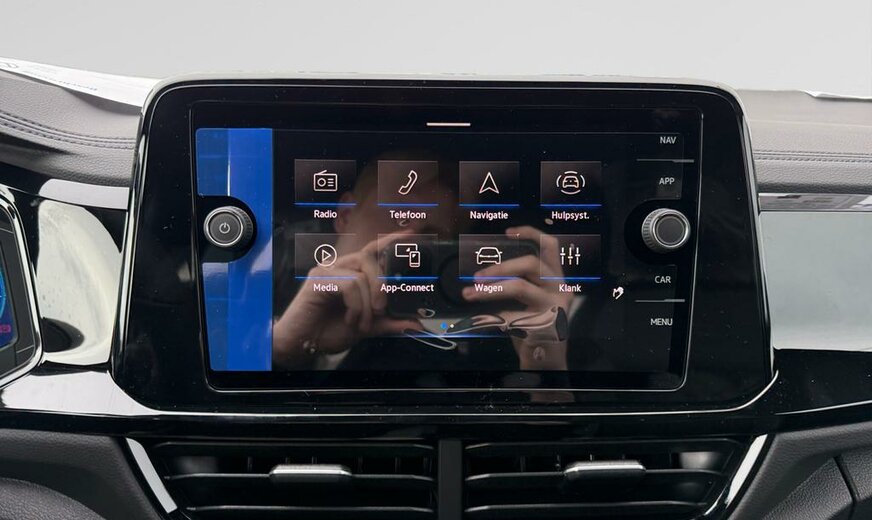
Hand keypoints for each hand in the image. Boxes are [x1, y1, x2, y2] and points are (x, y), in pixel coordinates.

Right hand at [273, 231, 420, 367]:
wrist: (302, 345)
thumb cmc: (329, 331)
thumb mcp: (366, 327)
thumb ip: (389, 322)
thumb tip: (415, 325)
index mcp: (350, 272)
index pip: (372, 250)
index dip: (391, 240)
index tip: (412, 234)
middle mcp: (338, 267)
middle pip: (370, 260)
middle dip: (381, 286)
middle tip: (381, 310)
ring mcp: (327, 271)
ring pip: (361, 276)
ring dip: (367, 304)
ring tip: (360, 323)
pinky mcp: (318, 280)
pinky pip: (349, 285)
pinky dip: (355, 305)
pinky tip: (350, 318)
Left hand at [461, 226, 572, 369]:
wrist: (547, 361)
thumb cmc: (534, 327)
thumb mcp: (530, 300)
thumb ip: (519, 282)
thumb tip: (488, 271)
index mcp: (557, 279)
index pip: (550, 246)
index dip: (531, 234)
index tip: (508, 232)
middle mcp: (561, 289)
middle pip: (531, 263)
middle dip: (500, 267)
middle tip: (477, 276)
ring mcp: (555, 307)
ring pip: (520, 286)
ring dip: (491, 288)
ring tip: (471, 293)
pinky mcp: (544, 325)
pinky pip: (510, 315)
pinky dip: (492, 317)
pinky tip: (481, 320)